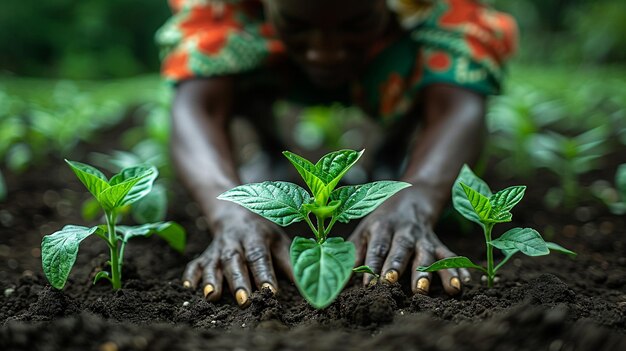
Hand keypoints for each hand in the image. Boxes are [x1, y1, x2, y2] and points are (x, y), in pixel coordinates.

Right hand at [183, 209, 291, 306]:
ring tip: (212, 296)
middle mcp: (235, 242)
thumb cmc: (263, 233)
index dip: (265, 274)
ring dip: (212, 280)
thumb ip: (292, 264)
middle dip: (239, 281)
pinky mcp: (204, 255)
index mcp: (256, 237)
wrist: (234, 211)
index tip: (270, 292)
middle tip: (244, 301)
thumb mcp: (279, 242)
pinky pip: (194, 264)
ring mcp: (217, 249)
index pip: (260, 256)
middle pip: (235, 261)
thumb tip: (310, 287)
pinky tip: (188, 288)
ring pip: (213, 263)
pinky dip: (190, 275)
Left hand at [348, 188, 469, 294]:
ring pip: (429, 254)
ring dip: (435, 272)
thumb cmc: (380, 222)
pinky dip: (458, 269)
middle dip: (400, 266)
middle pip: (402, 249)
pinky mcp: (439, 243)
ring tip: (443, 289)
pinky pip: (450, 255)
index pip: (376, 247)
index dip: (372, 265)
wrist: (411, 197)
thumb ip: (352, 255)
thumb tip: (337, 280)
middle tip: (398, 284)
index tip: (369, 285)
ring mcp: (423, 238)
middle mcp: (403, 232)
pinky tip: (464, 283)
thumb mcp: (362, 232)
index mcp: (381, 227)